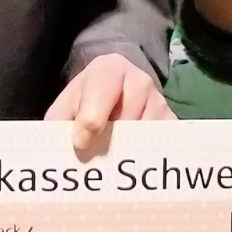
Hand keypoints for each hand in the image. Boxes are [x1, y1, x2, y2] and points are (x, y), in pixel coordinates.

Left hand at [48, 51, 171, 162]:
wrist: (111, 95)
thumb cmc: (84, 103)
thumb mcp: (65, 109)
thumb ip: (60, 124)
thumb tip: (69, 150)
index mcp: (109, 69)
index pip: (103, 91)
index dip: (91, 119)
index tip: (81, 143)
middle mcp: (140, 81)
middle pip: (127, 118)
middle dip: (110, 141)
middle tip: (97, 159)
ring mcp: (159, 101)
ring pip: (145, 135)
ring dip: (127, 151)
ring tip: (112, 159)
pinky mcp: (171, 122)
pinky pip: (161, 145)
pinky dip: (145, 158)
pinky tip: (131, 163)